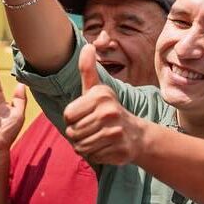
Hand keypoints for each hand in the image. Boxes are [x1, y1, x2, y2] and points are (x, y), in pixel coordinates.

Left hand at [63, 44, 142, 163]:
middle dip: (77, 134)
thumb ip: (87, 70)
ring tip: (97, 137)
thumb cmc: (108, 110)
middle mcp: (109, 112)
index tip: (85, 116)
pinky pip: (92, 156)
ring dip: (84, 146)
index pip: (67, 116)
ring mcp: (115, 132)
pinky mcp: (119, 150)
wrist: (135, 134)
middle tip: (92, 129)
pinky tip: (105, 147)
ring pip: (81, 146)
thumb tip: (88, 46)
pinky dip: (95, 155)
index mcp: (100, 96)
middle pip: (72, 132)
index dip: (72, 119)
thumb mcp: (96, 89)